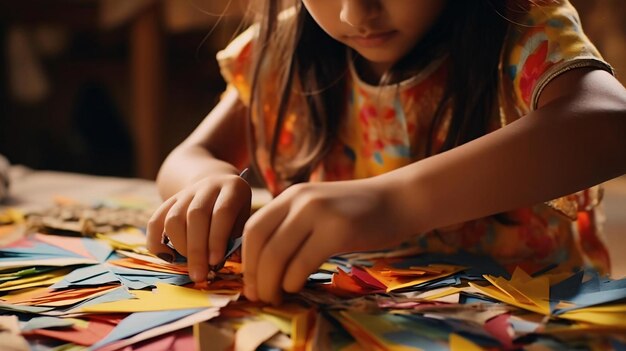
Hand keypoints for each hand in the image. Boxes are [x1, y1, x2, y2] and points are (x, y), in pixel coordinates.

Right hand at [146, 174, 250, 281]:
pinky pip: (155, 221)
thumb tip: (227, 264)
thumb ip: (236, 240)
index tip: (215, 262)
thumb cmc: (236, 213)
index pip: (222, 212)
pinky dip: (157, 242)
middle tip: (199, 274)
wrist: (218, 186)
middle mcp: (208, 185)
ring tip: (189, 265)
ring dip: (180, 247)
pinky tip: (169, 258)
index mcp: (232, 188)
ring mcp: (186, 192)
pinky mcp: (169, 201)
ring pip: (174, 218)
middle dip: (196, 249)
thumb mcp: (244, 221)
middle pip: (196, 215)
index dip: (217, 238)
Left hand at [242, 178, 418, 303]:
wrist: (398, 200)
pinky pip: (302, 262)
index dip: (246, 259)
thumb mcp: (318, 208)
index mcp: (291, 195)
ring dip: (270, 283)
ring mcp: (319, 213)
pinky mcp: (339, 230)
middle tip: (257, 295)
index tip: (250, 282)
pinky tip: (294, 288)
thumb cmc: (358, 212)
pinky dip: (292, 281)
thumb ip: (292, 225)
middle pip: (260, 242)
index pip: (252, 228)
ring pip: (277, 254)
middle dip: (254, 275)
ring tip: (274, 297)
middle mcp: (300, 200)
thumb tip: (264, 262)